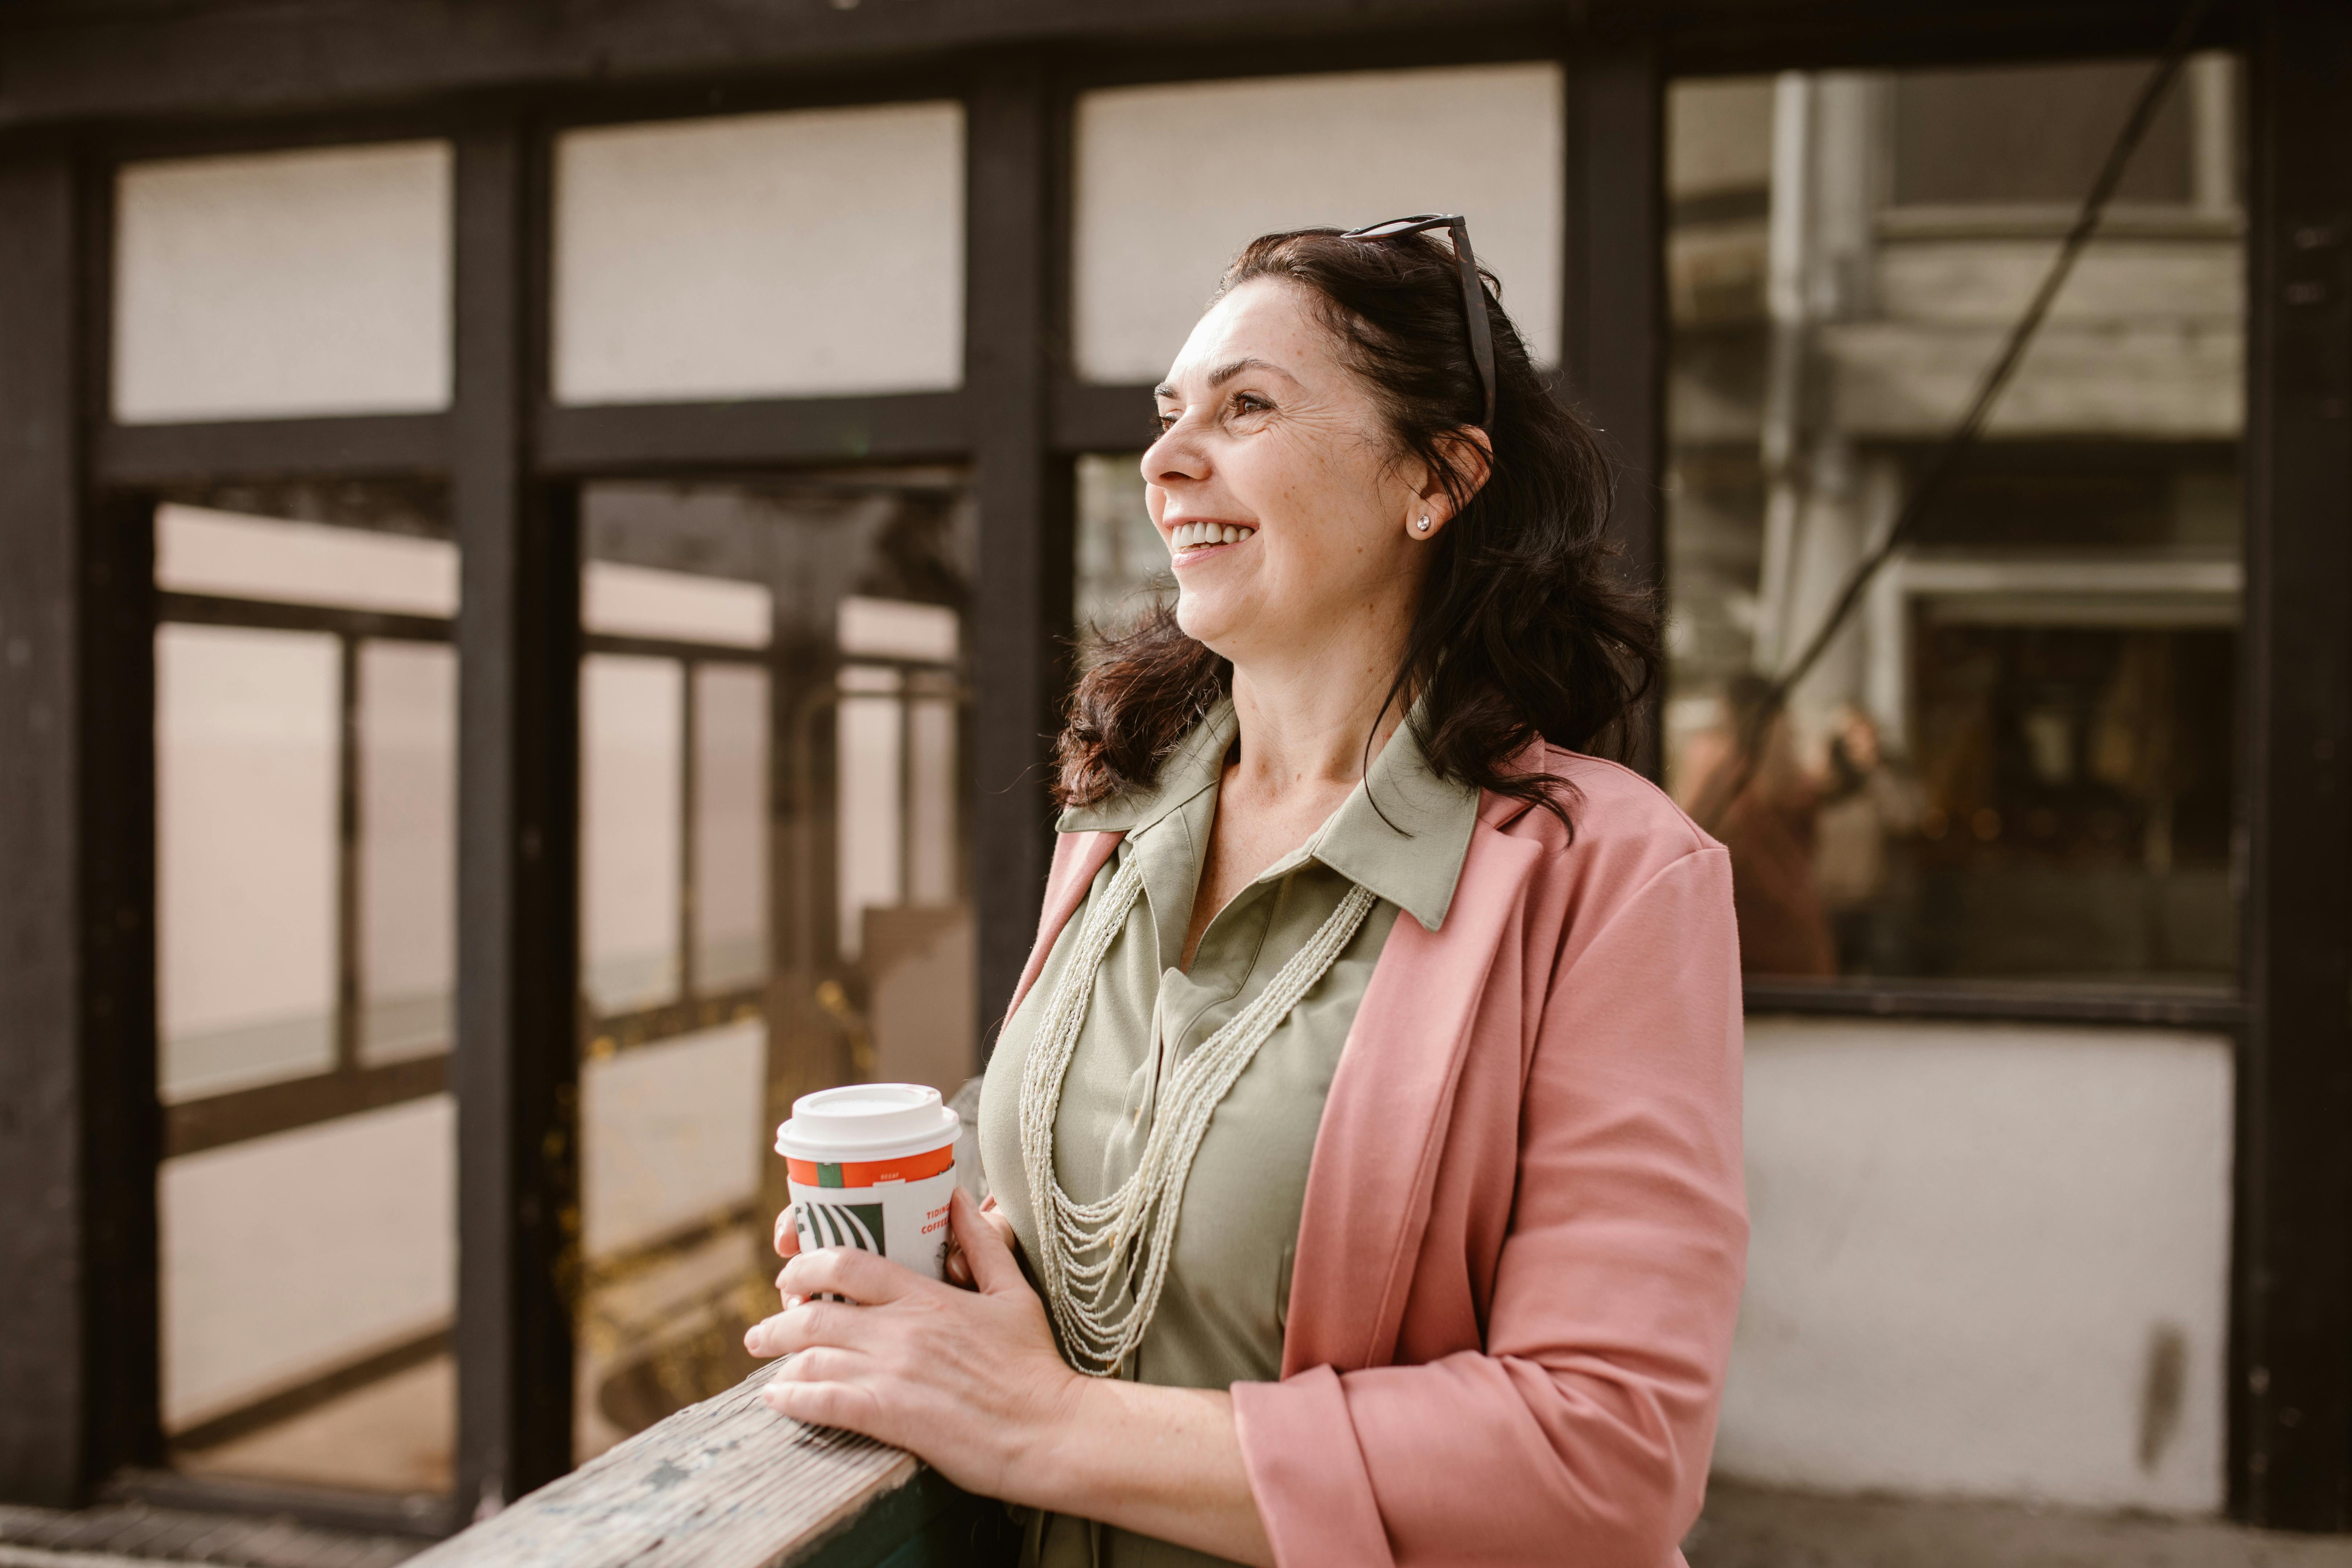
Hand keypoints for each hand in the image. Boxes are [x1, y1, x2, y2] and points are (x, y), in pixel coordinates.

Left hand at [744, 1188, 1082, 1501]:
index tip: (790, 1278)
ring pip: (811, 1358)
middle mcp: (901, 1330)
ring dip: (780, 1362)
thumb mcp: (1013, 1292)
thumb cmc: (1033, 1364)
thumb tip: (957, 1198)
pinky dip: (792, 1400)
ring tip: (768, 1369)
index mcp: (926, 1298)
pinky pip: (823, 1402)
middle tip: (761, 1331)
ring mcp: (892, 1373)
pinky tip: (778, 1401)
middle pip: (815, 1314)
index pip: (848, 1266)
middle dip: (777, 1321)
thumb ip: (981, 1244)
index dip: (807, 1266)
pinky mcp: (890, 1416)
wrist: (1048, 1428)